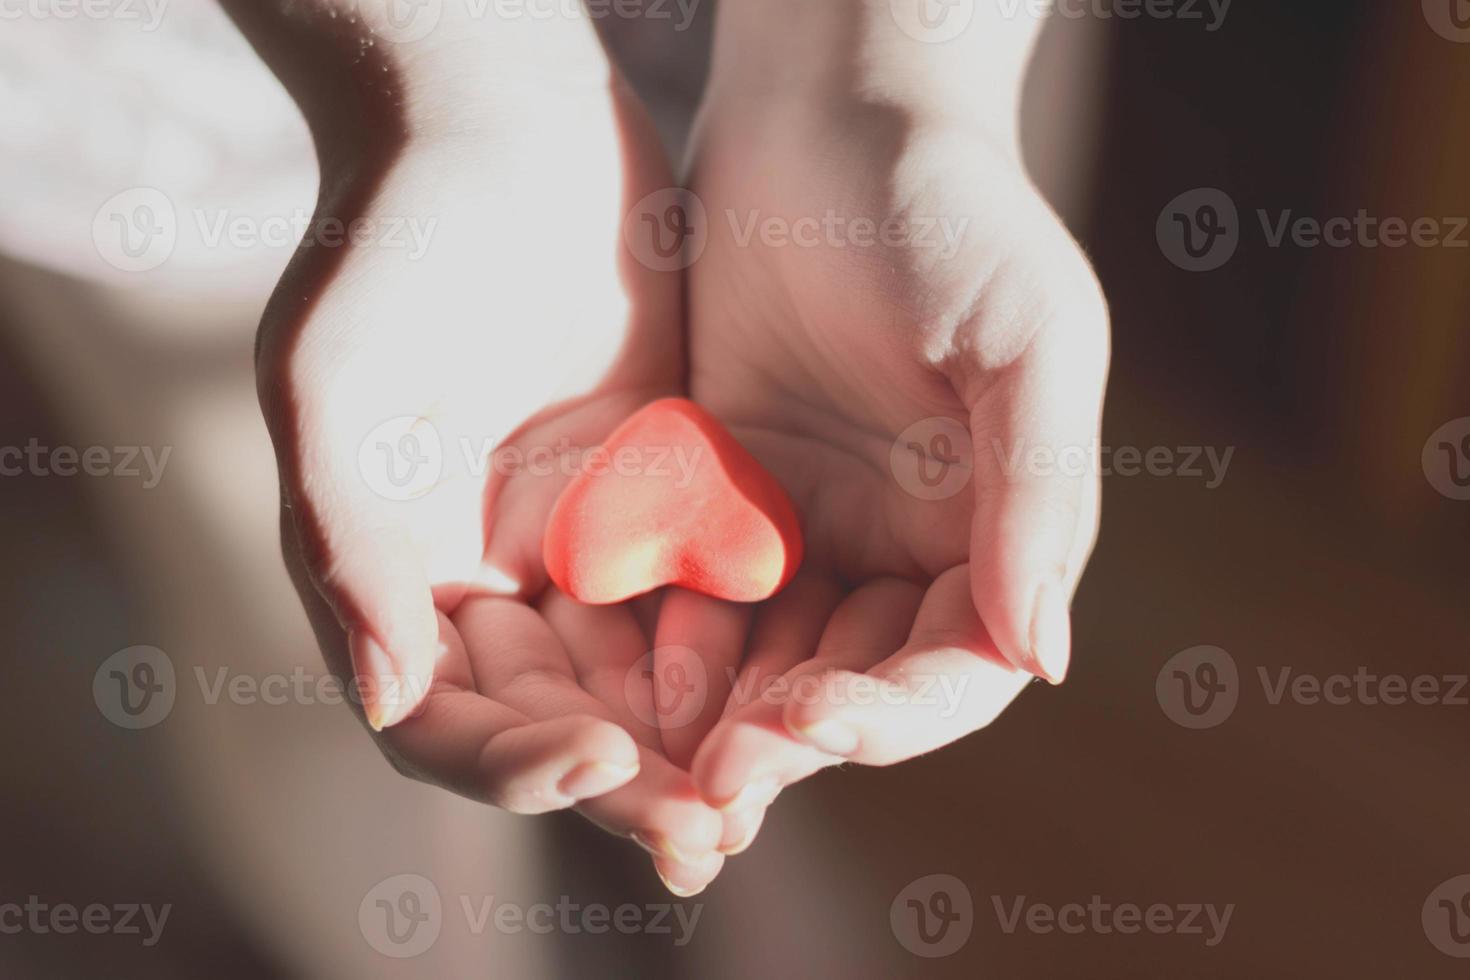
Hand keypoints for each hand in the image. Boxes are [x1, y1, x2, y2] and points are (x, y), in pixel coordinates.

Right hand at [251, 15, 731, 892]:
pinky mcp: (667, 497)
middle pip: (556, 722)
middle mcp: (490, 582)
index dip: (508, 762)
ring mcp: (583, 544)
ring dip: (698, 741)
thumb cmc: (393, 237)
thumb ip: (346, 539)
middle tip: (706, 833)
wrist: (499, 121)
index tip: (591, 759)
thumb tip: (387, 700)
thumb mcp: (336, 380)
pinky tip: (801, 683)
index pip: (446, 719)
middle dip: (627, 781)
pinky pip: (709, 596)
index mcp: (398, 578)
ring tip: (761, 794)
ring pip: (644, 678)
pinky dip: (746, 648)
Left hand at [676, 30, 1109, 810]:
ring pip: (771, 660)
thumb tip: (1044, 657)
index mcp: (995, 524)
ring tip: (664, 752)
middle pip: (857, 684)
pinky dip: (669, 639)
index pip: (960, 666)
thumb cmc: (948, 205)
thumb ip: (1040, 493)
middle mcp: (909, 543)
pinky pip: (699, 596)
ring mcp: (815, 523)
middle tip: (717, 779)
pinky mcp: (727, 495)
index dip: (896, 716)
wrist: (825, 112)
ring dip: (722, 712)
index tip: (818, 725)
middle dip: (793, 737)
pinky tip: (628, 666)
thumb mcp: (1025, 338)